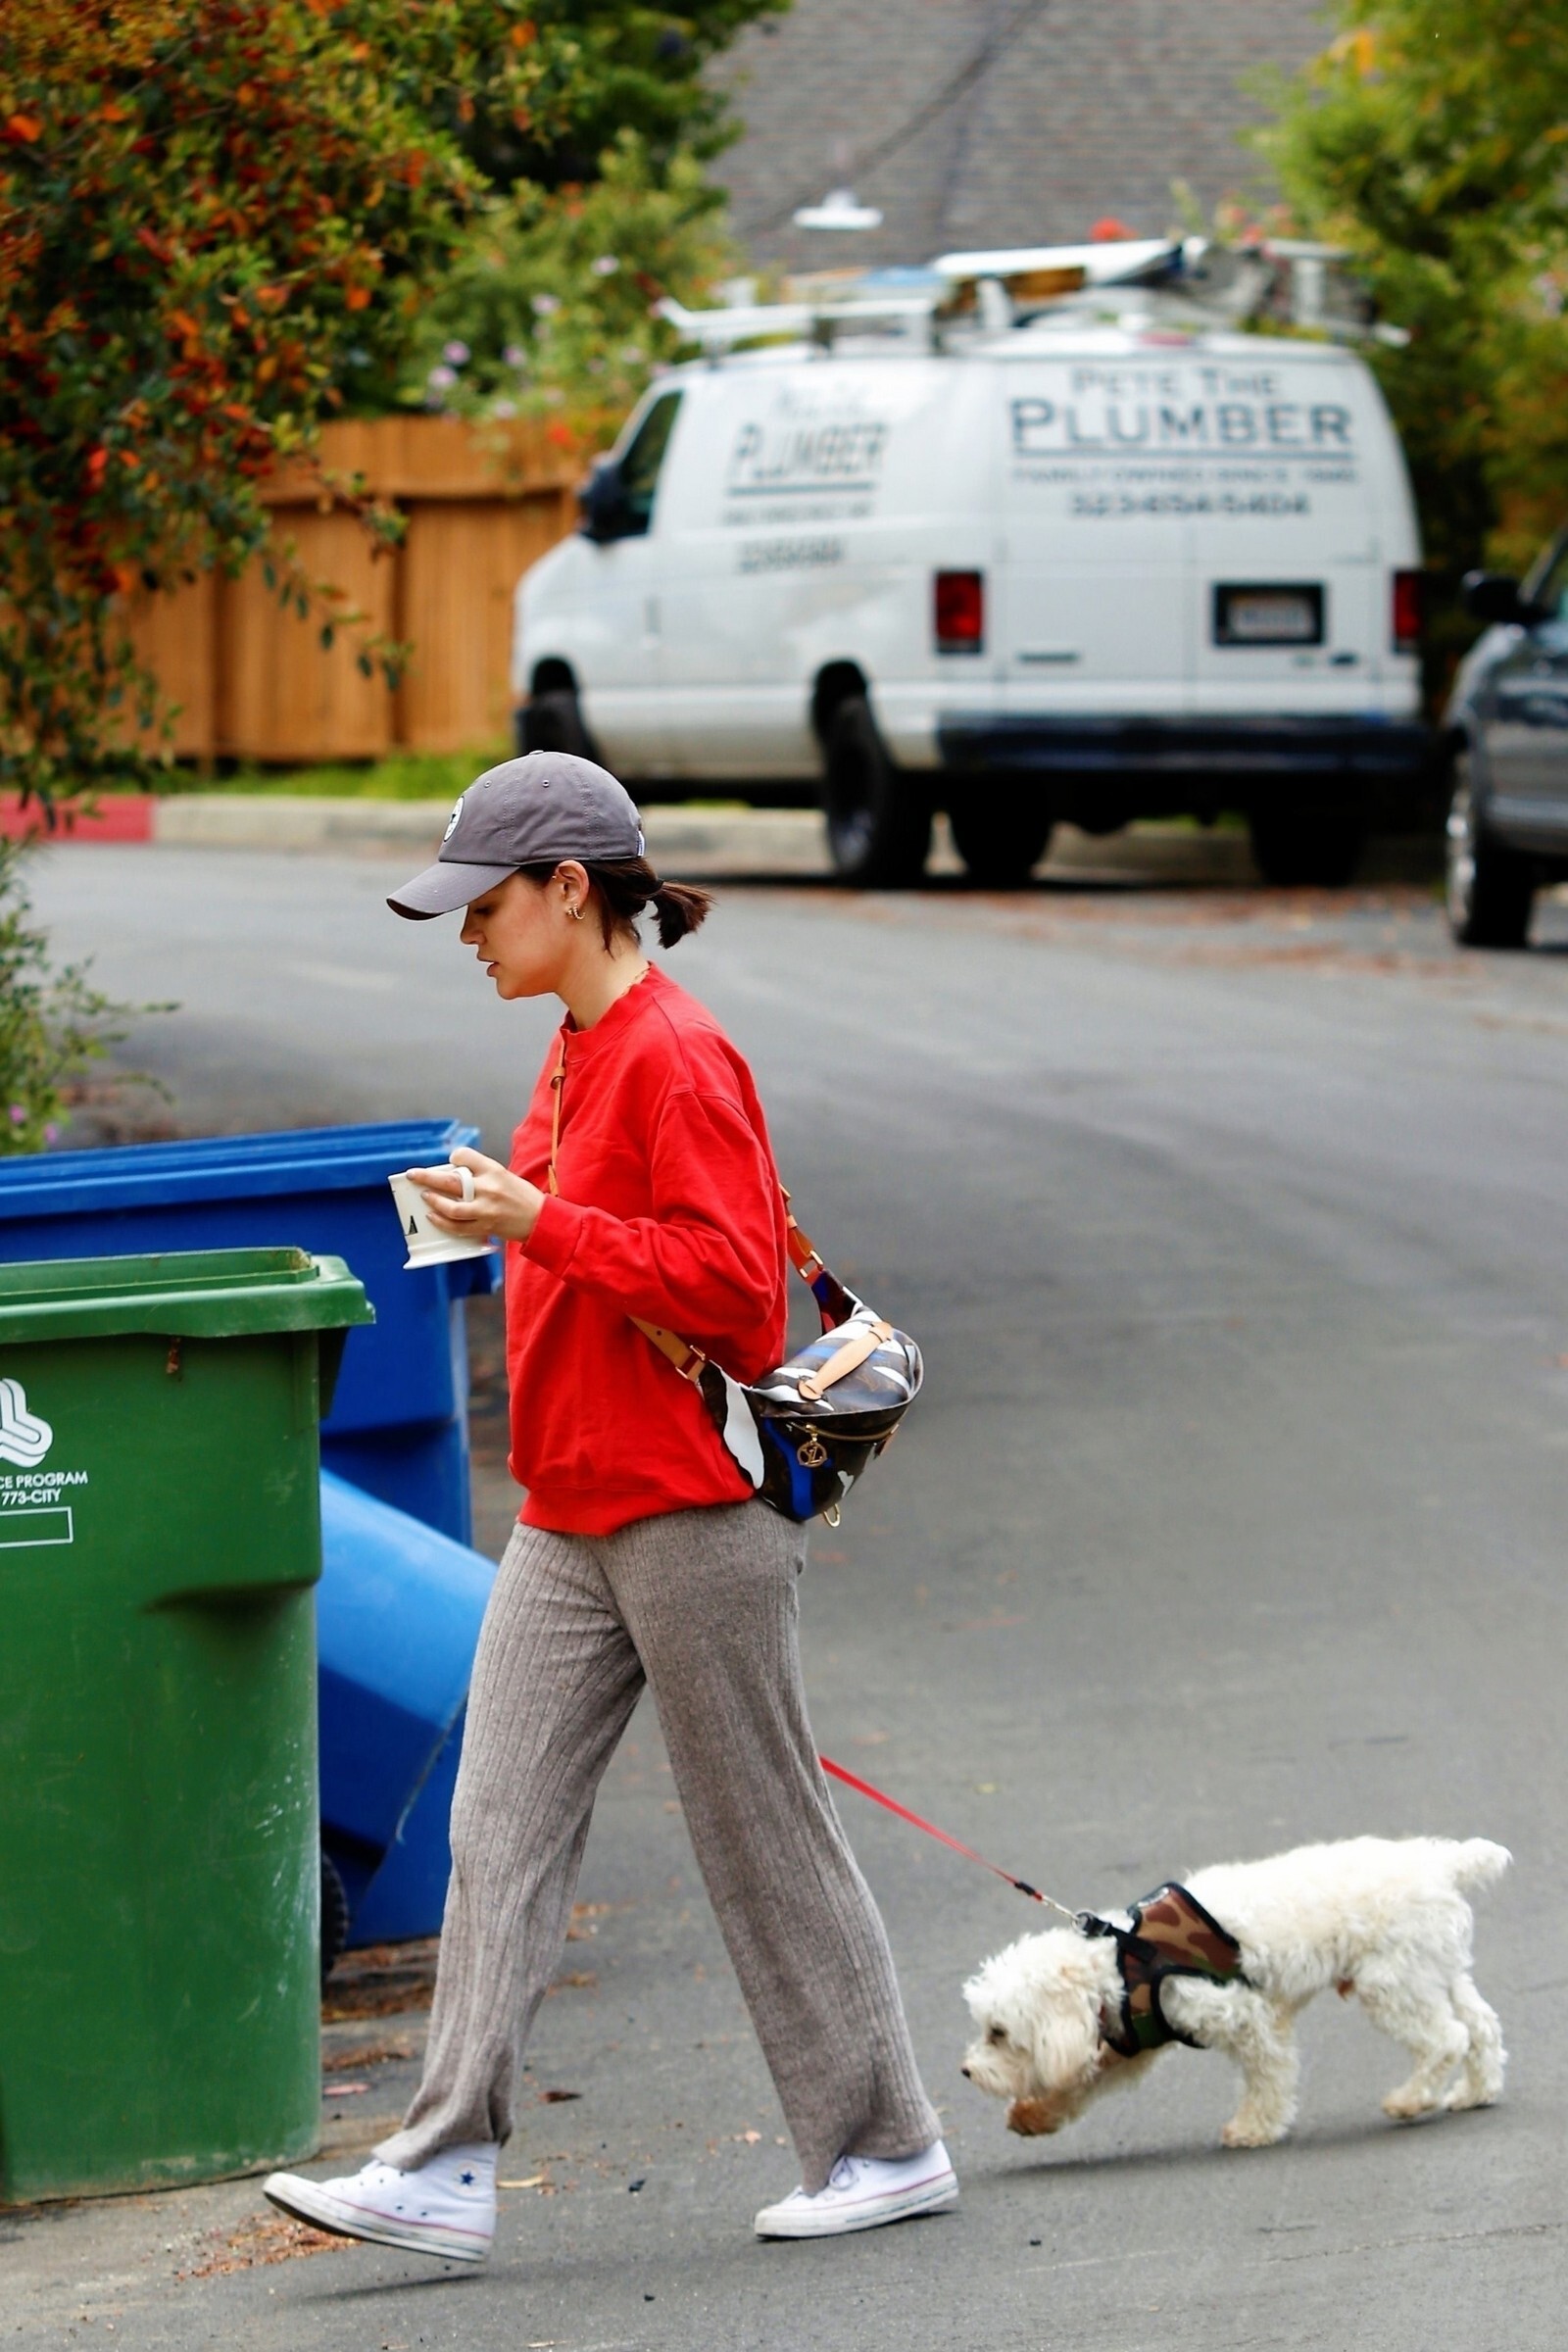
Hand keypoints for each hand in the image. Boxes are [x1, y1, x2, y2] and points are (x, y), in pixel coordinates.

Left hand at [408, 1146, 544, 1244]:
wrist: (540, 1219)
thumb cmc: (520, 1196)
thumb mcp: (503, 1176)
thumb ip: (480, 1175)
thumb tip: (452, 1176)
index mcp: (493, 1170)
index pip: (464, 1156)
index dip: (454, 1158)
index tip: (450, 1162)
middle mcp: (488, 1188)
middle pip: (450, 1181)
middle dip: (426, 1177)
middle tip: (412, 1175)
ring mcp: (486, 1209)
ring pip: (451, 1207)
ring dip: (433, 1201)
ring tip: (424, 1197)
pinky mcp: (485, 1226)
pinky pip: (457, 1226)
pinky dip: (442, 1222)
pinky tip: (433, 1216)